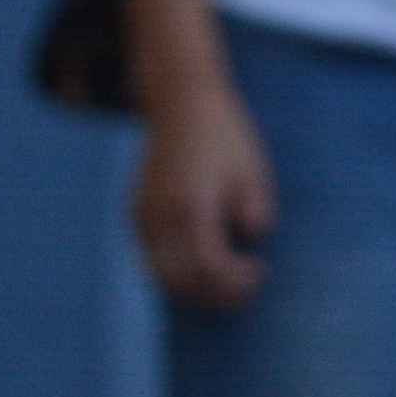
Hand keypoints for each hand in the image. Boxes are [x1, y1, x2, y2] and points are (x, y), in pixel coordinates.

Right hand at [131, 79, 276, 309]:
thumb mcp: (252, 171)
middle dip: (214, 294)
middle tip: (243, 289)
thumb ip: (255, 210)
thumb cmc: (224, 135)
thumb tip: (251, 238)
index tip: (260, 271)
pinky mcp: (135, 213)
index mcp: (191, 207)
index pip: (209, 267)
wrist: (180, 103)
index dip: (235, 282)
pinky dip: (176, 270)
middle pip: (181, 281)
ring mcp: (143, 216)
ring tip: (223, 280)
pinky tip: (202, 262)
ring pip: (161, 275)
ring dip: (193, 287)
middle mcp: (160, 217)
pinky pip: (151, 257)